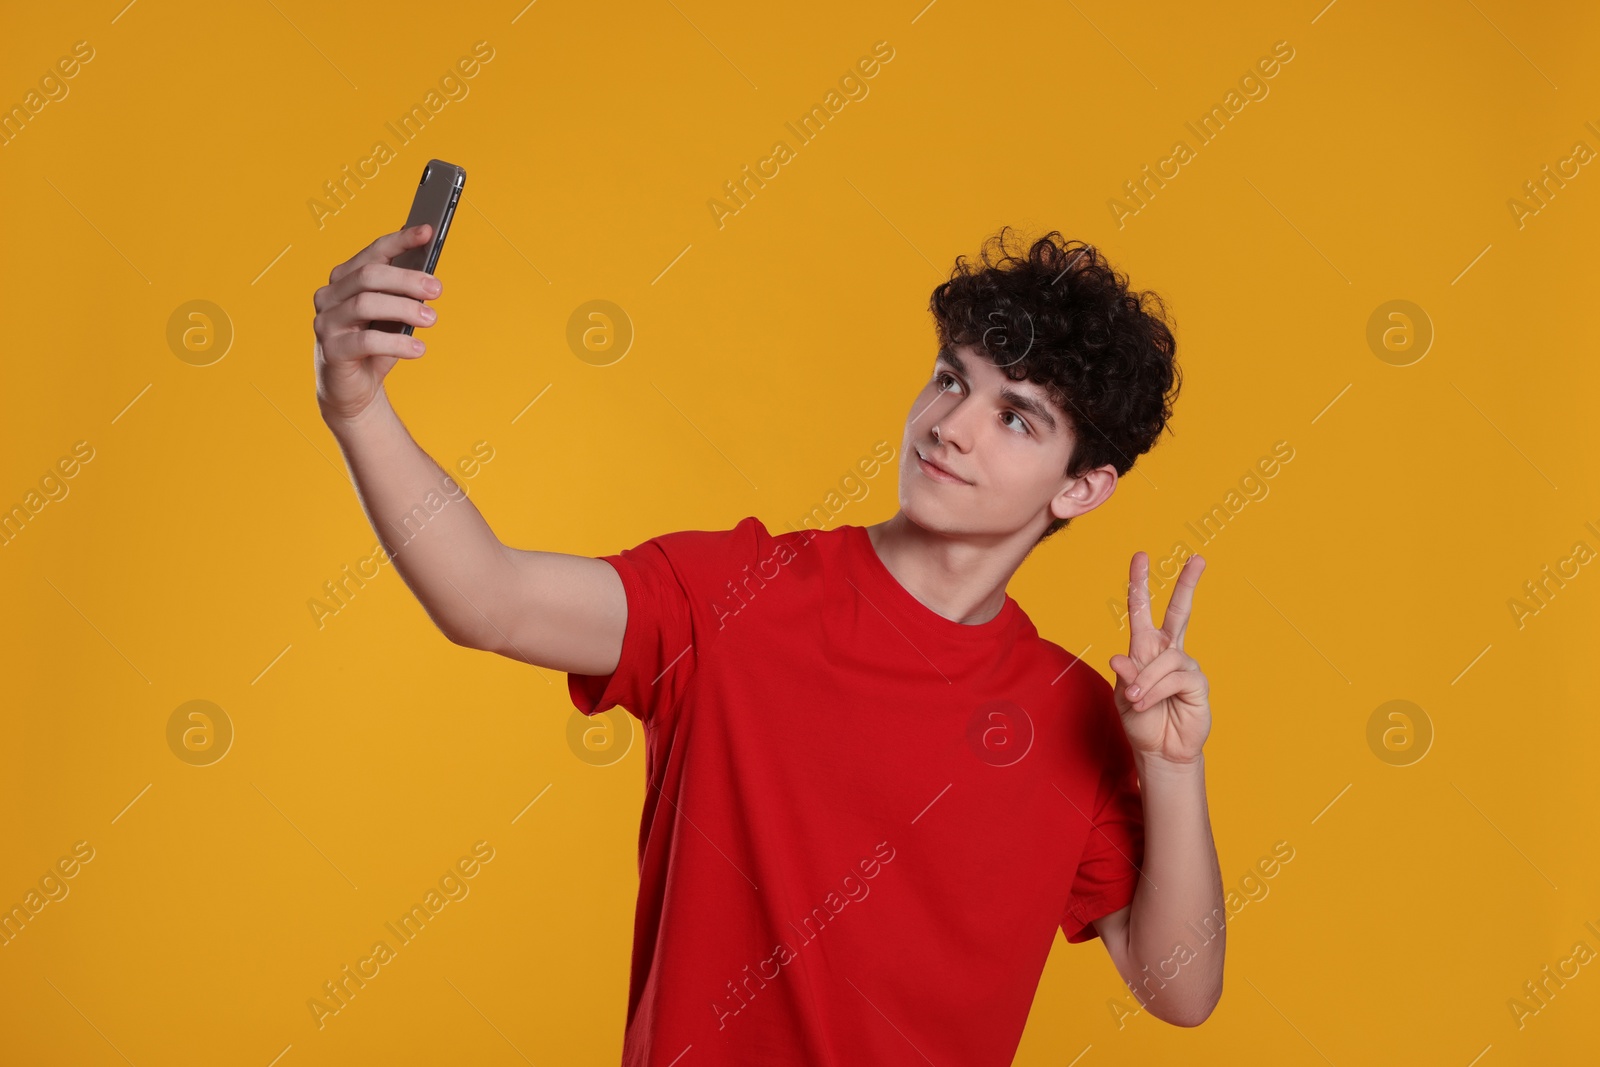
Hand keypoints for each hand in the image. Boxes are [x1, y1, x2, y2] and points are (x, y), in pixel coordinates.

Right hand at [313, 224, 442, 425]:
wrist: (354, 390)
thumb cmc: (375, 346)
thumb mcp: (393, 317)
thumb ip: (403, 295)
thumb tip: (430, 277)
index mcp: (344, 280)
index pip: (373, 253)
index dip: (400, 240)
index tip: (428, 231)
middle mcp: (329, 296)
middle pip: (369, 276)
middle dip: (406, 279)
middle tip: (437, 289)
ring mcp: (326, 322)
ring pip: (365, 304)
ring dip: (404, 309)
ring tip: (432, 319)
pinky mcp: (331, 350)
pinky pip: (365, 341)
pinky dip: (396, 343)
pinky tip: (419, 349)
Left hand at [1108, 552, 1210, 765]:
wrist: (1159, 750)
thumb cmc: (1141, 719)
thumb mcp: (1122, 696)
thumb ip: (1124, 675)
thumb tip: (1119, 656)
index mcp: (1145, 648)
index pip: (1142, 610)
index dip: (1140, 584)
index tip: (1141, 557)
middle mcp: (1167, 651)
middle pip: (1179, 612)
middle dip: (1187, 585)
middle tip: (1198, 559)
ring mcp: (1185, 665)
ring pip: (1165, 659)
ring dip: (1146, 681)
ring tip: (1137, 700)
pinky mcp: (1197, 683)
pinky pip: (1174, 678)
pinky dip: (1156, 691)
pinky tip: (1148, 703)